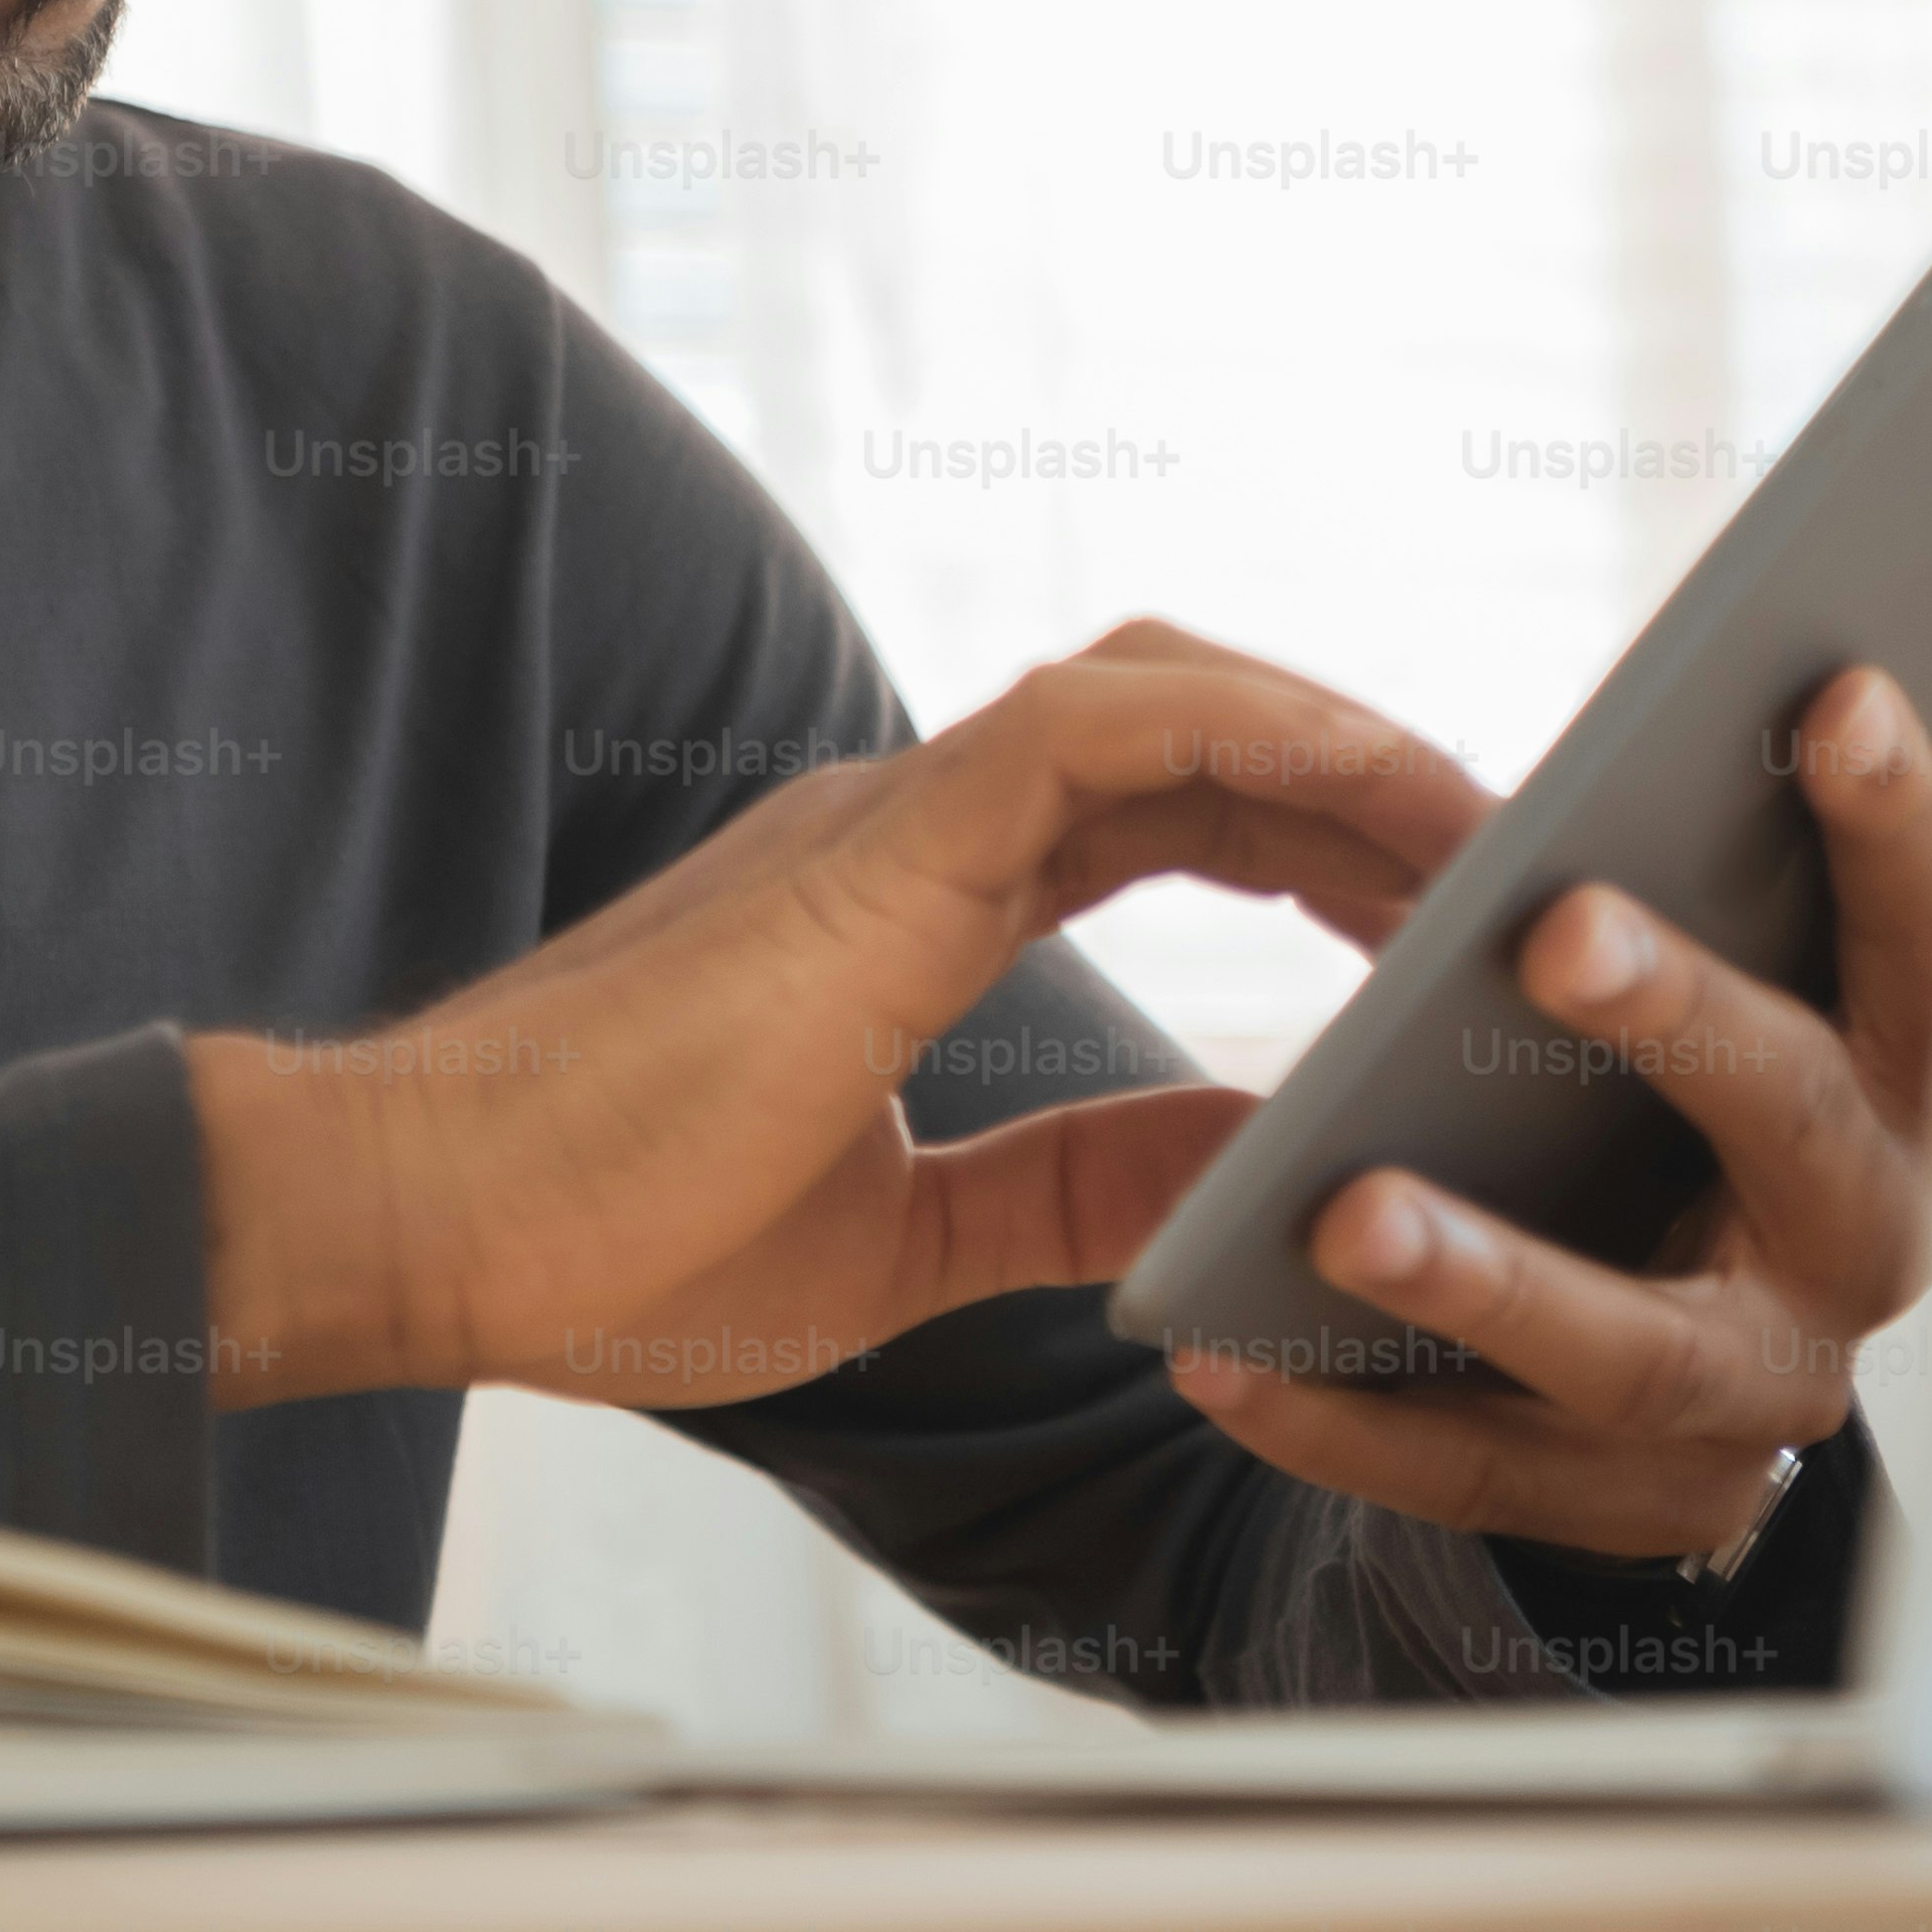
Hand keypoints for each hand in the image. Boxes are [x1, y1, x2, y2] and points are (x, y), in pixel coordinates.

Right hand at [186, 622, 1488, 1410]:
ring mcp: (889, 814)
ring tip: (1486, 829)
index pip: (1159, 805)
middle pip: (1195, 724)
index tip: (1435, 908)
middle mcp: (907, 821)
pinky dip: (1256, 738)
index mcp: (903, 896)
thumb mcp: (906, 1240)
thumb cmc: (603, 1241)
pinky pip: (1104, 725)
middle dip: (1364, 773)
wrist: (417, 1227)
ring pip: (1169, 690)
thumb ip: (1077, 1185)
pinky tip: (1372, 802)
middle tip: (1514, 858)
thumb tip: (1256, 1168)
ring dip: (1343, 740)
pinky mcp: (876, 843)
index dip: (1307, 827)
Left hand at [1163, 665, 1931, 1560]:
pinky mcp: (1636, 1506)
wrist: (1687, 1348)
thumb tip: (1743, 683)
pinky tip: (1221, 1353)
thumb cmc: (1684, 1083)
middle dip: (1689, 1022)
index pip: (1928, 943)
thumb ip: (1726, 868)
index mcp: (1907, 1083)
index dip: (1899, 830)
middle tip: (1557, 929)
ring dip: (1493, 1281)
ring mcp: (1758, 1392)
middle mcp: (1866, 1240)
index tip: (1829, 691)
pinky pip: (1480, 1471)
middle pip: (1807, 1130)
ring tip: (1346, 1212)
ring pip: (1634, 1351)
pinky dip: (1348, 1419)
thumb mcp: (1738, 978)